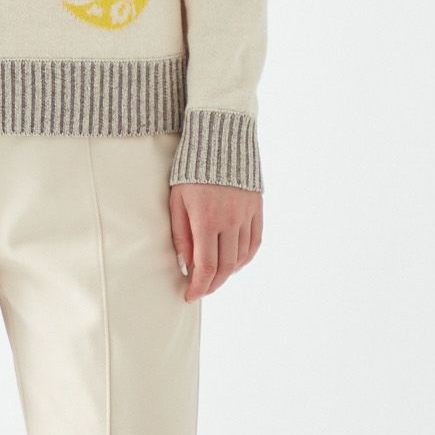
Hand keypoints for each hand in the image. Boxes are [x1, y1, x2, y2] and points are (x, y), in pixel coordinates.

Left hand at [169, 183, 262, 302]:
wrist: (220, 138)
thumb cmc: (190, 171)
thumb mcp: (177, 201)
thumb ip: (181, 235)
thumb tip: (185, 265)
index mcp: (207, 220)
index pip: (206, 266)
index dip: (198, 287)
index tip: (189, 296)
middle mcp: (230, 220)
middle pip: (225, 267)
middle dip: (212, 285)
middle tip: (201, 291)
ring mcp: (247, 214)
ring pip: (241, 257)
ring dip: (228, 273)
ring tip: (214, 278)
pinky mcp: (257, 207)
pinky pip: (254, 242)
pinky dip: (244, 258)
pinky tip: (234, 263)